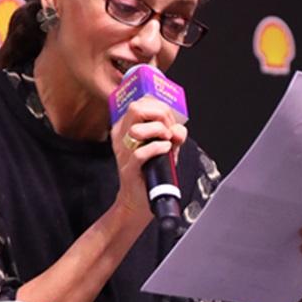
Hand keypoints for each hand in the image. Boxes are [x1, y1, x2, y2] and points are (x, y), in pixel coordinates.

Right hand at [109, 96, 186, 217]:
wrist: (142, 198)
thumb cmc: (153, 170)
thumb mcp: (166, 146)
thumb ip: (174, 134)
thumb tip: (178, 129)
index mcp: (127, 127)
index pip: (142, 102)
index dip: (162, 109)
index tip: (170, 122)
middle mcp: (122, 136)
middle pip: (136, 108)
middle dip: (160, 115)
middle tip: (168, 130)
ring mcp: (124, 152)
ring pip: (137, 128)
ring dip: (159, 131)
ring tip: (166, 141)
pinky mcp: (129, 168)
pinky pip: (141, 152)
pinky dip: (158, 148)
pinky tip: (165, 150)